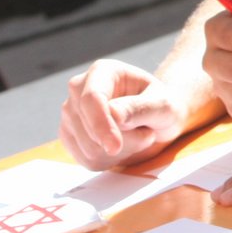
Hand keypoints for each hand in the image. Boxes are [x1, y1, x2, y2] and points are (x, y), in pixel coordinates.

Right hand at [58, 59, 191, 168]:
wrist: (156, 119)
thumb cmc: (161, 105)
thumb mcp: (162, 104)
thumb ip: (140, 107)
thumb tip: (112, 114)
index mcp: (102, 71)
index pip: (91, 98)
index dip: (101, 124)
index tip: (114, 147)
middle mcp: (79, 89)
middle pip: (89, 128)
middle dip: (125, 141)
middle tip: (148, 133)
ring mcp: (70, 113)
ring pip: (89, 149)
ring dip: (122, 151)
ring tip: (137, 136)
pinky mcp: (69, 136)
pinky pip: (87, 160)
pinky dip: (111, 161)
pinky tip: (124, 147)